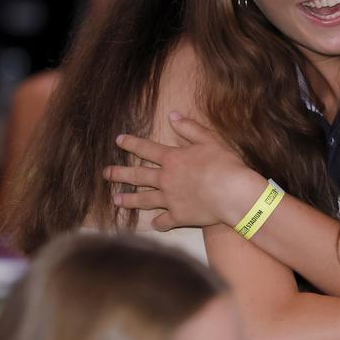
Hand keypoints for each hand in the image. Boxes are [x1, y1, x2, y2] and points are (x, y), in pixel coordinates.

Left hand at [104, 113, 261, 229]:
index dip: (131, 143)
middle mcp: (166, 179)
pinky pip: (164, 221)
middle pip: (138, 176)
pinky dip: (158, 223)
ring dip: (129, 199)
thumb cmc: (225, 164)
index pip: (146, 149)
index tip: (119, 141)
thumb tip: (172, 115)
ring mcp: (170, 200)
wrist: (233, 194)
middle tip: (106, 174)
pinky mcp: (179, 216)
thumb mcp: (209, 140)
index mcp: (173, 159)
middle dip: (120, 174)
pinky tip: (153, 224)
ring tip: (117, 200)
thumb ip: (189, 128)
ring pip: (144, 199)